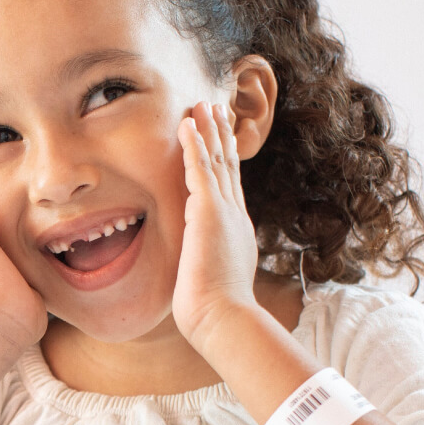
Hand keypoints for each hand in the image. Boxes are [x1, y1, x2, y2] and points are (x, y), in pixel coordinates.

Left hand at [172, 102, 262, 349]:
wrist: (222, 319)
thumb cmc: (214, 311)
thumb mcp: (212, 279)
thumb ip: (205, 264)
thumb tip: (196, 269)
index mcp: (236, 231)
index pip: (229, 187)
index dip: (224, 160)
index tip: (219, 139)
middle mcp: (235, 216)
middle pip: (228, 166)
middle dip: (220, 136)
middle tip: (215, 109)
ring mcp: (225, 212)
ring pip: (217, 161)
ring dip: (208, 131)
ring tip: (202, 105)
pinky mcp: (210, 212)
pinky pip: (201, 170)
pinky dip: (194, 145)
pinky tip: (188, 124)